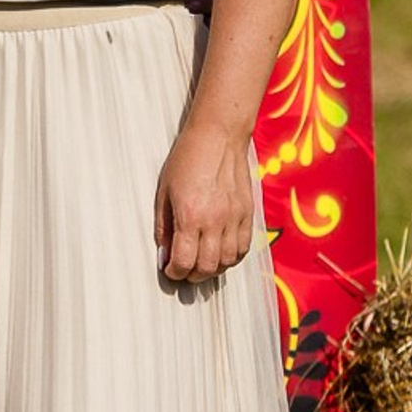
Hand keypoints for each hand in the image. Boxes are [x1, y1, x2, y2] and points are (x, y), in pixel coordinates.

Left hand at [154, 119, 261, 283]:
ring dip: (212, 269)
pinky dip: (231, 258)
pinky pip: (243, 248)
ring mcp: (235, 218)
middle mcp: (215, 221)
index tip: (169, 269)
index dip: (174, 272)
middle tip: (183, 269)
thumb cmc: (186, 159)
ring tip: (201, 262)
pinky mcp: (248, 214)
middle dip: (191, 275)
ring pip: (227, 262)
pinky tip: (220, 253)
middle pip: (207, 267)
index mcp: (190, 215)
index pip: (184, 261)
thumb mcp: (164, 192)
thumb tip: (164, 253)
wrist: (218, 137)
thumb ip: (163, 226)